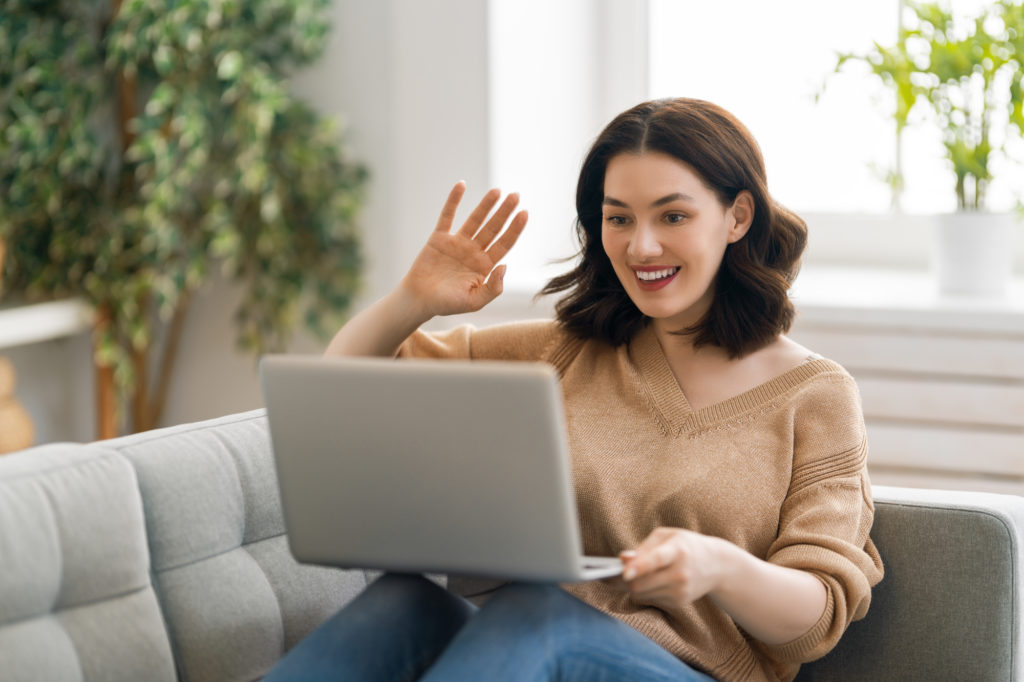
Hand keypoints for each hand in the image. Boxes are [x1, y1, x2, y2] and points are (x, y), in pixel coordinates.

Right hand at [400, 182, 527, 317]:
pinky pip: (447, 216)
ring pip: (475, 220)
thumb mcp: (474, 302)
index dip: (515, 229)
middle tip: (516, 195)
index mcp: (485, 265)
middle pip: (493, 228)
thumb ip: (493, 288)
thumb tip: (505, 266)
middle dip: (505, 212)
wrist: (419, 301)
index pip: (504, 244)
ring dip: (486, 205)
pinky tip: (461, 185)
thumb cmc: (447, 304)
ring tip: (498, 191)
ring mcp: (457, 243)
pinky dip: (453, 200)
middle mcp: (473, 251)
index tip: (525, 213)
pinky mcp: (439, 238)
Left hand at [617, 527, 727, 611]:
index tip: (624, 572)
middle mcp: (680, 573)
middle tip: (613, 572)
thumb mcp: (666, 536)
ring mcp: (680, 591)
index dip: (639, 567)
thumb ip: (643, 547)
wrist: (716, 565)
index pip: (657, 560)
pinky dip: (644, 591)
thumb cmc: (685, 545)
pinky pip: (649, 600)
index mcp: (677, 550)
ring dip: (632, 585)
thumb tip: (622, 559)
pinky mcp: (679, 603)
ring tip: (634, 574)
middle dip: (623, 579)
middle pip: (641, 584)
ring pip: (641, 594)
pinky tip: (653, 581)